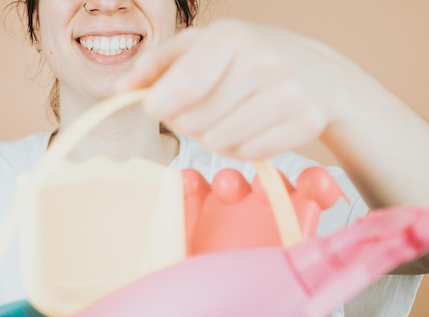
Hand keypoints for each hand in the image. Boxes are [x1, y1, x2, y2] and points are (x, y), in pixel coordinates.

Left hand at [117, 19, 348, 158]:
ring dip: (212, 138)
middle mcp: (264, 62)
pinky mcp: (305, 123)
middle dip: (187, 123)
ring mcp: (288, 94)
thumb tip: (120, 89)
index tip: (154, 108)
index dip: (161, 105)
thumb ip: (156, 66)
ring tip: (226, 117)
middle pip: (195, 122)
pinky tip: (250, 127)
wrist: (320, 73)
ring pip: (219, 142)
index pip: (185, 84)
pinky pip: (248, 154)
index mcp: (232, 37)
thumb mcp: (201, 47)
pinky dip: (240, 148)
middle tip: (201, 109)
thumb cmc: (247, 58)